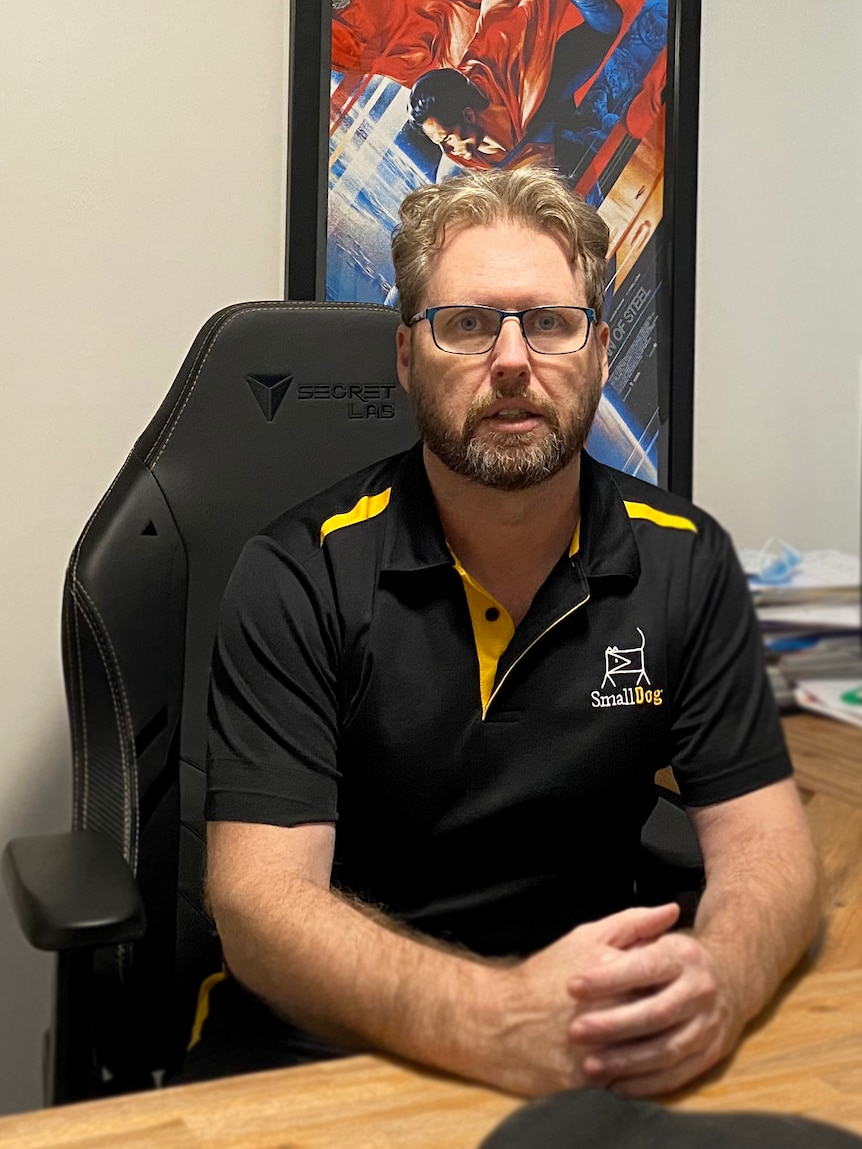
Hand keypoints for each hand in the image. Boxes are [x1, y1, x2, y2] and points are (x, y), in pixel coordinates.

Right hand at [486, 903, 679, 1096]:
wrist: (498, 1019)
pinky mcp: (588, 1084)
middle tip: (671, 1012)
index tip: (673, 982)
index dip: (673, 981)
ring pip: (648, 1056)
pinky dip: (638, 1077)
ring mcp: (596, 1051)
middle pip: (659, 1018)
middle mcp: (605, 1013)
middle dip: (669, 1015)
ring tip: (656, 1038)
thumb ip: (632, 923)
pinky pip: (627, 1084)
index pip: (663, 979)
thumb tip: (672, 911)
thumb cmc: (546, 974)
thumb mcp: (586, 937)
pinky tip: (640, 1065)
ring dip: (658, 1048)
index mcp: (610, 974)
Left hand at [567, 931, 744, 1096]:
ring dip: (626, 1061)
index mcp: (684, 956)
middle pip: (655, 1013)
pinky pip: (678, 1075)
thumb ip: (631, 932)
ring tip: (589, 1066)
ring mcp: (709, 1025)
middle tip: (574, 1031)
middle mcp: (700, 990)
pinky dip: (646, 1084)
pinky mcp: (711, 1054)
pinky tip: (616, 1086)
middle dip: (612, 1025)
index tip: (572, 986)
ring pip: (666, 1049)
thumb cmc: (674, 958)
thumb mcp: (655, 936)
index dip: (607, 978)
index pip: (643, 967)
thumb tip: (602, 955)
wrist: (729, 979)